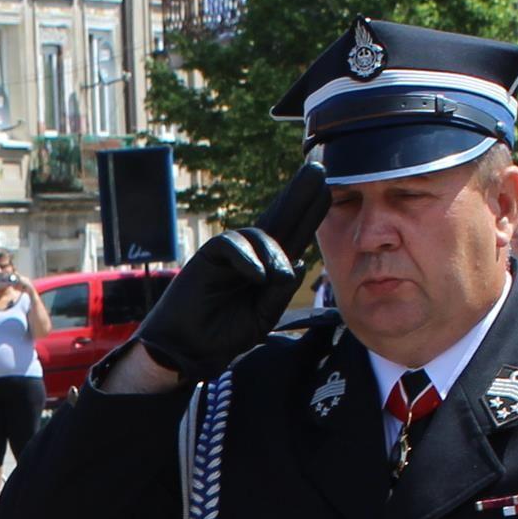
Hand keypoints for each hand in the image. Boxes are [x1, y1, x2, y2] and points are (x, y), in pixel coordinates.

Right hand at [128, 201, 313, 383]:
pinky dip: (247, 259)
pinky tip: (258, 276)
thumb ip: (280, 291)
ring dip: (272, 254)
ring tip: (277, 278)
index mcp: (267, 268)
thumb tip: (297, 261)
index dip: (310, 213)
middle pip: (279, 218)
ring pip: (258, 234)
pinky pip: (231, 245)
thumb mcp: (263, 315)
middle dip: (298, 195)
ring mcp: (229, 254)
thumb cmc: (223, 334)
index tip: (329, 190)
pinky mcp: (208, 256)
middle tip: (317, 168)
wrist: (189, 349)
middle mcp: (251, 255)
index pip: (293, 235)